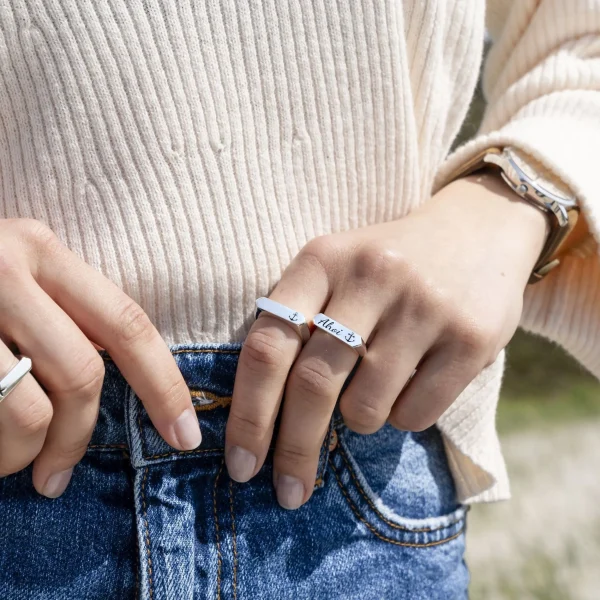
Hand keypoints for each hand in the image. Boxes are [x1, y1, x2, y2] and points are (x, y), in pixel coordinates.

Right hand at [0, 219, 200, 496]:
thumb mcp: (14, 285)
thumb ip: (62, 321)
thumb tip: (116, 393)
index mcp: (40, 250)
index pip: (126, 325)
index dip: (164, 386)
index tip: (185, 436)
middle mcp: (3, 266)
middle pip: (79, 375)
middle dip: (76, 439)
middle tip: (56, 476)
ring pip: (24, 411)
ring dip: (15, 455)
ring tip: (1, 458)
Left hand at [225, 171, 548, 508]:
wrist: (478, 228)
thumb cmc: (386, 265)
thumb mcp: (336, 269)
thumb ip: (297, 321)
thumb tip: (262, 416)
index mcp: (323, 259)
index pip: (268, 345)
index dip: (249, 413)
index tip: (240, 464)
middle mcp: (371, 276)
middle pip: (312, 385)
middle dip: (293, 449)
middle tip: (287, 491)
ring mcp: (424, 306)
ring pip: (365, 408)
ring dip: (359, 419)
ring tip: (373, 388)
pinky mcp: (471, 337)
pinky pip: (415, 413)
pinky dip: (401, 416)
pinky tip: (412, 383)